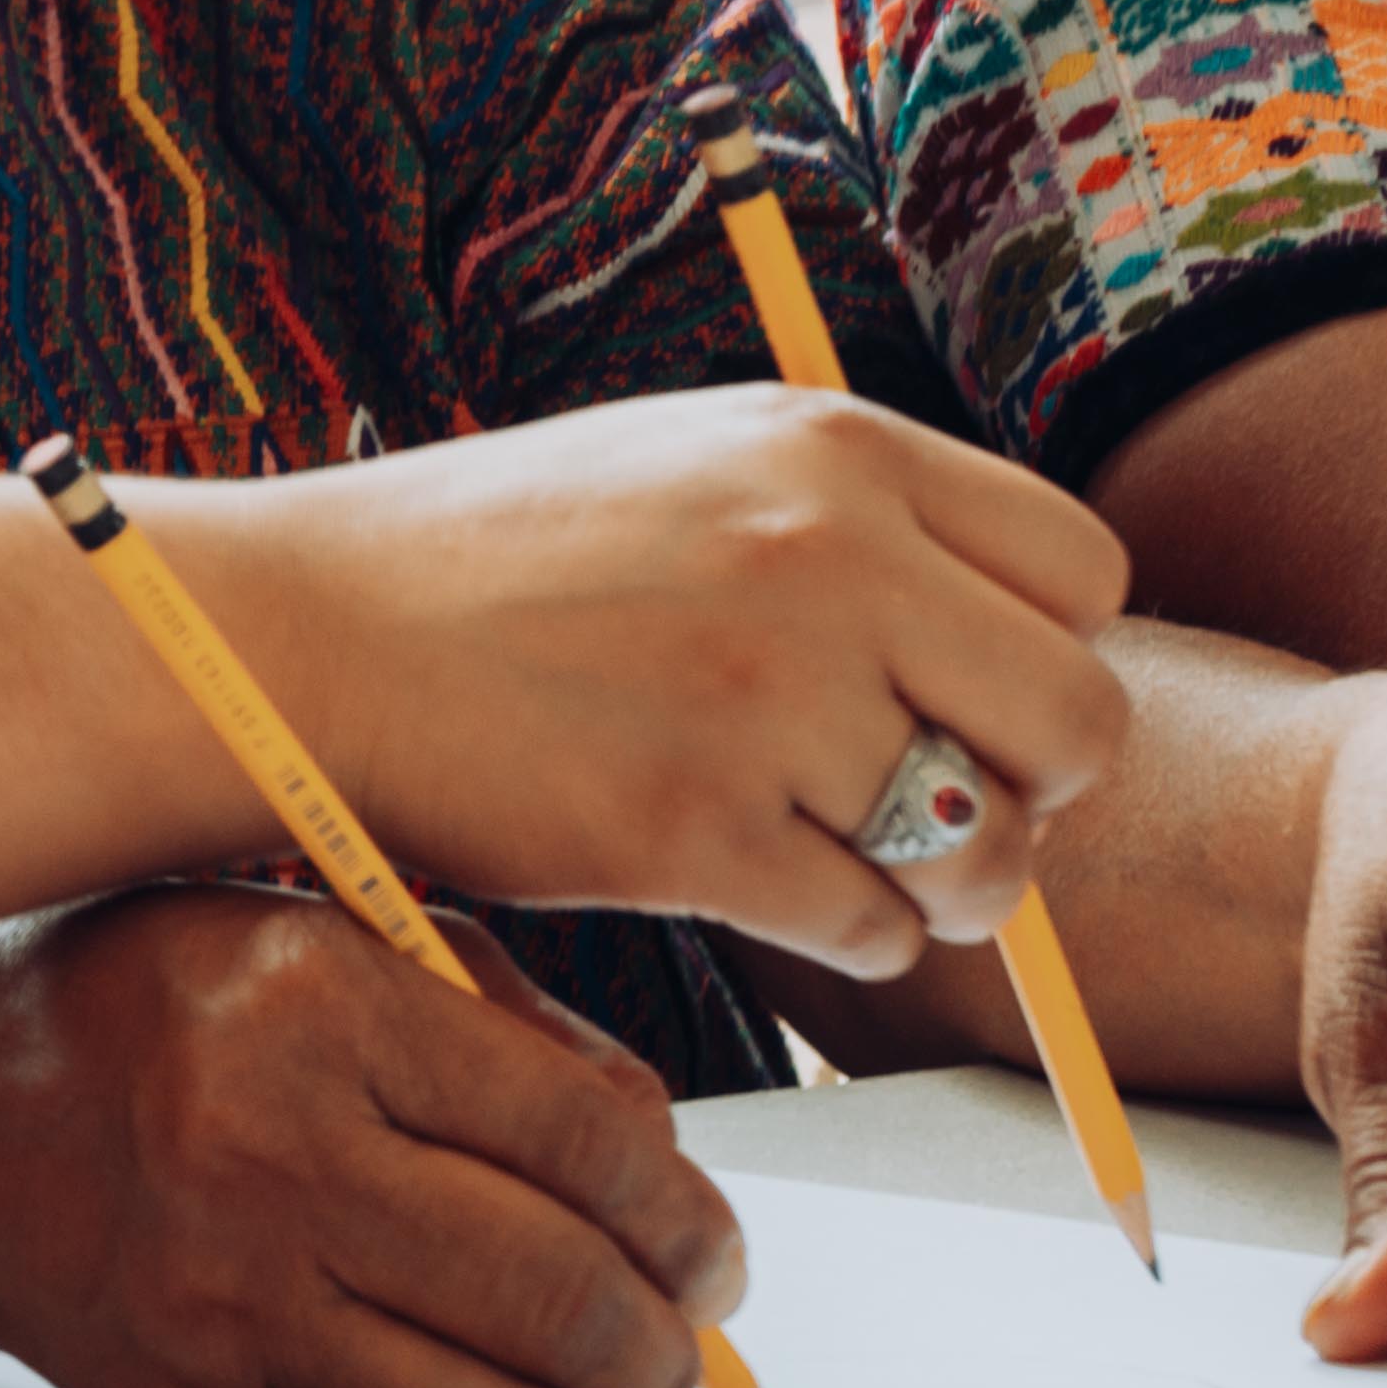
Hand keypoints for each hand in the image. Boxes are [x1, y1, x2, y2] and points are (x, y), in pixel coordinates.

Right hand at [0, 885, 753, 1387]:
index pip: (584, 1142)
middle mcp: (264, 1157)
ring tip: (586, 1386)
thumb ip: (507, 1026)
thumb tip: (665, 1164)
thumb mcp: (325, 932)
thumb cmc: (149, 1009)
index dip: (685, 1214)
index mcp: (312, 1005)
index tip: (708, 1246)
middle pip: (560, 1298)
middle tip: (675, 1337)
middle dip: (662, 1341)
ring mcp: (223, 1305)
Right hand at [168, 391, 1135, 973]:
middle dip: (1031, 791)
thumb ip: (856, 527)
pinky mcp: (696, 829)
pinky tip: (757, 884)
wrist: (305, 635)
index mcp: (832, 450)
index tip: (969, 696)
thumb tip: (1008, 658)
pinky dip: (842, 937)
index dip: (1042, 654)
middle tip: (938, 805)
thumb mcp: (695, 465)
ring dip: (941, 887)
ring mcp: (765, 697)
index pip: (1082, 571)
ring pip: (985, 852)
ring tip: (846, 859)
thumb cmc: (496, 564)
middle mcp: (825, 558)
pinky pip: (872, 932)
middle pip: (1079, 722)